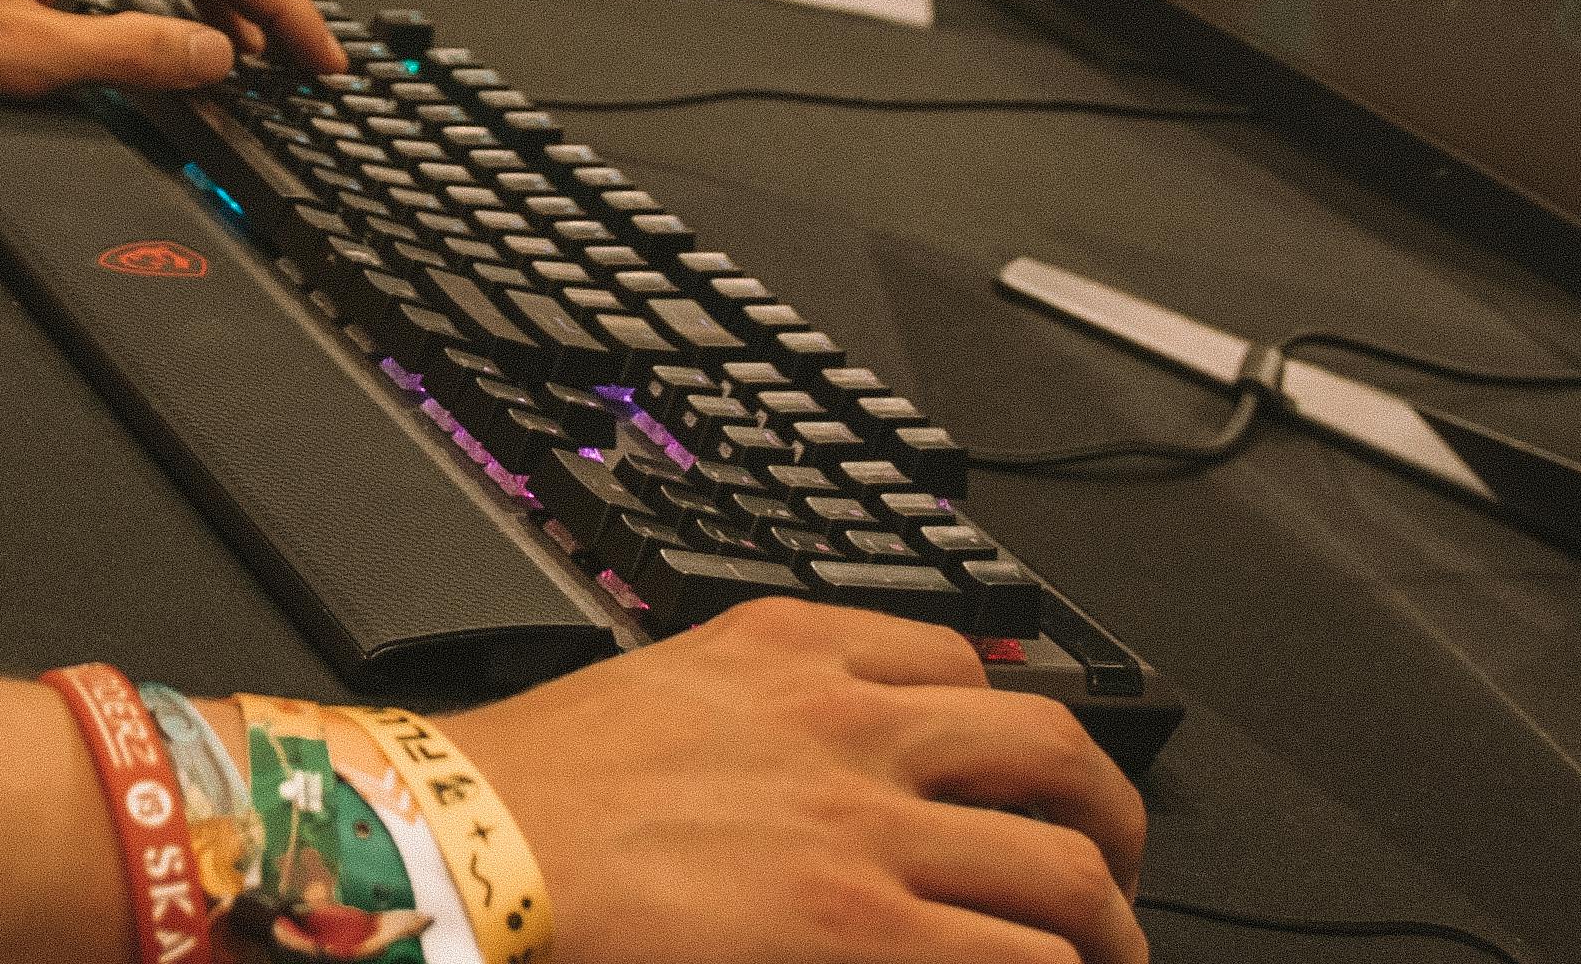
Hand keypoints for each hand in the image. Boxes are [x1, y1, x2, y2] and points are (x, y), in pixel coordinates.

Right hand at [454, 602, 1146, 963]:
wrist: (468, 844)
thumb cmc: (528, 788)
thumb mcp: (658, 695)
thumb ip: (750, 715)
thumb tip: (795, 780)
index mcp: (790, 648)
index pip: (958, 657)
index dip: (1010, 728)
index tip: (1019, 770)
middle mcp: (850, 722)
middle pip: (1050, 748)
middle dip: (1109, 813)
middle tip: (1111, 864)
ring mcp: (865, 827)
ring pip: (1062, 864)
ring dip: (1107, 921)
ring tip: (1106, 955)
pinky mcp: (861, 928)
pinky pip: (1018, 957)